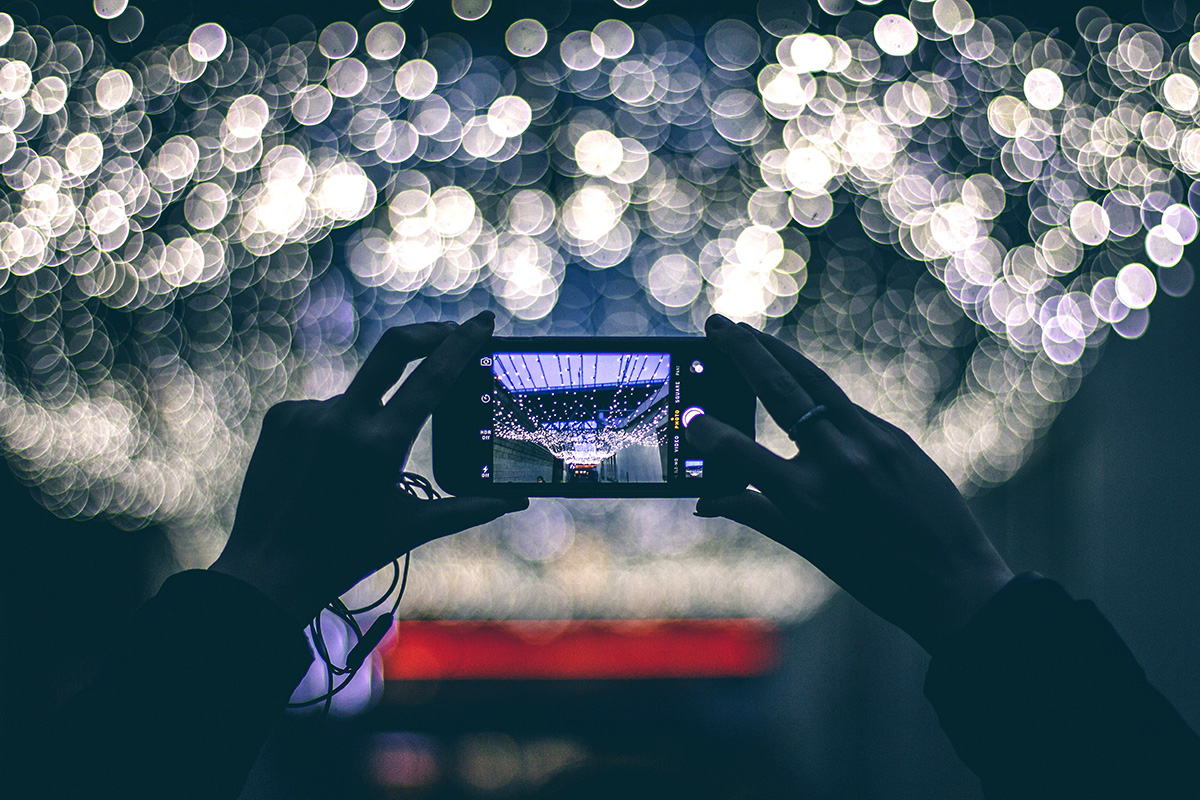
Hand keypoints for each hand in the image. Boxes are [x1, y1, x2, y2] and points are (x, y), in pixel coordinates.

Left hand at [210, 312, 526, 624]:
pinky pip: (324, 408)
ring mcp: (307, 414)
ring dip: (373, 414)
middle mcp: (342, 420)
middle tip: (453, 331)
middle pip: (394, 347)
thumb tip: (516, 499)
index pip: (432, 376)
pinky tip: (326, 467)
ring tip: (358, 469)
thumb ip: (469, 508)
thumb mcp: (412, 528)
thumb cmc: (347, 553)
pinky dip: (338, 427)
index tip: (483, 322)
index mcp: (381, 445)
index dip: (463, 343)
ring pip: (359, 394)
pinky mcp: (280, 417)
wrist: (268, 572)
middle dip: (429, 333)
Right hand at [688, 315, 1012, 652]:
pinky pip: (846, 406)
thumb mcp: (808, 548)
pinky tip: (799, 382)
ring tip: (750, 334)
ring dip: (779, 352)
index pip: (740, 451)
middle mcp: (837, 462)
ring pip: (816, 382)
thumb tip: (706, 499)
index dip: (708, 431)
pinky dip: (816, 391)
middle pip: (780, 390)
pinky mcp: (896, 438)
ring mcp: (871, 443)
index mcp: (806, 499)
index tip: (690, 417)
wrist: (956, 584)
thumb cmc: (874, 576)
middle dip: (744, 352)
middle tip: (717, 324)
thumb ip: (756, 513)